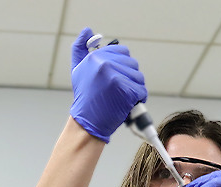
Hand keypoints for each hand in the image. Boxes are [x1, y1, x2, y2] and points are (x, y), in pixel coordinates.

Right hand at [69, 27, 147, 142]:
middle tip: (116, 91)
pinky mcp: (126, 90)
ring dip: (134, 89)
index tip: (114, 78)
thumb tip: (87, 30)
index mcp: (95, 57)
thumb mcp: (78, 70)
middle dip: (128, 78)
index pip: (122, 51)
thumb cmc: (85, 98)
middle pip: (132, 64)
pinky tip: (126, 104)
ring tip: (121, 98)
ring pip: (138, 77)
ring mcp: (116, 77)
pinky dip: (138, 99)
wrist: (87, 122)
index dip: (121, 65)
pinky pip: (142, 90)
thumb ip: (81, 48)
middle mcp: (105, 64)